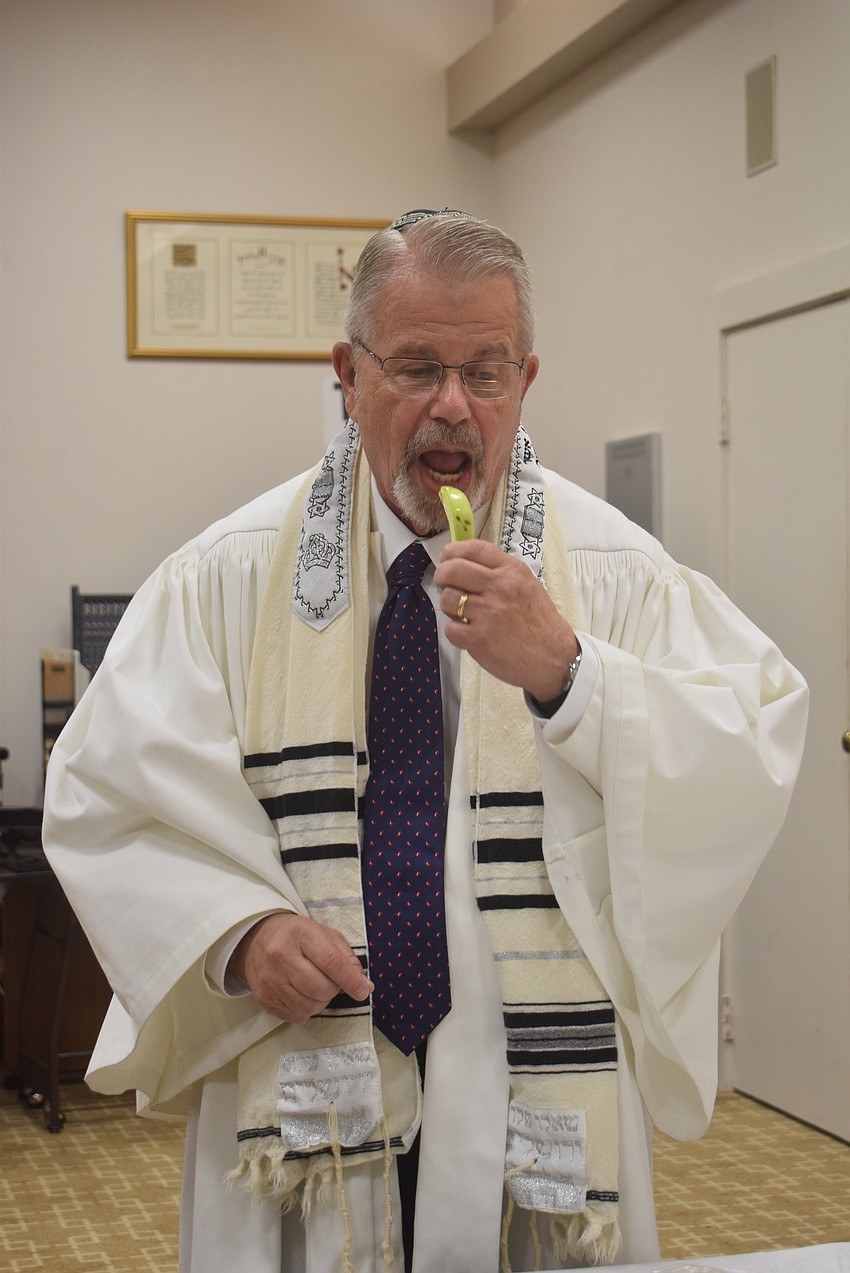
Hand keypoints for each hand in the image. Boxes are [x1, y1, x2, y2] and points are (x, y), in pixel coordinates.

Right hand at [231, 913, 373, 1022]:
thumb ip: (346, 958)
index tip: (362, 991)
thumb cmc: (297, 936)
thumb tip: (365, 986)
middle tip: (331, 981)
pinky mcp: (264, 998)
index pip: (331, 962)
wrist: (257, 939)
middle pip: (320, 988)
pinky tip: (303, 995)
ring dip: (321, 1001)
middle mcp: (281, 956)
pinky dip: (306, 1010)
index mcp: (300, 933)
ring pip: (309, 1006)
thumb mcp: (324, 935)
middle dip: (334, 989)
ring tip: (316, 987)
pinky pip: (296, 1016)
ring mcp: (270, 979)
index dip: (350, 980)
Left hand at [435, 539, 578, 702]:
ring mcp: (489, 614)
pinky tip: (469, 632)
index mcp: (512, 572)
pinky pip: (450, 628)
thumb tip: (464, 562)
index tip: (447, 559)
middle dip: (442, 576)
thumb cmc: (539, 623)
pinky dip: (455, 632)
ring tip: (464, 614)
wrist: (554, 658)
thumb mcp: (527, 584)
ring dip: (450, 607)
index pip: (474, 548)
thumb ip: (499, 571)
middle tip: (445, 584)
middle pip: (453, 570)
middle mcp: (501, 588)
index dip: (452, 552)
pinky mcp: (479, 639)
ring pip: (448, 599)